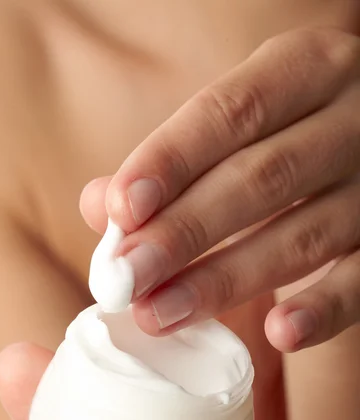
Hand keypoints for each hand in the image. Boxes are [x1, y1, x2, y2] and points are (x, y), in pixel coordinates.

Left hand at [81, 27, 359, 351]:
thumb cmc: (288, 132)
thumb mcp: (242, 123)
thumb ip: (175, 161)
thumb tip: (101, 205)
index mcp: (304, 70)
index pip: (230, 113)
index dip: (172, 161)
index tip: (121, 210)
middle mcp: (352, 119)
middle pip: (262, 178)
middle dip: (186, 232)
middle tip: (127, 278)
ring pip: (303, 236)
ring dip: (225, 280)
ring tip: (160, 313)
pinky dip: (323, 309)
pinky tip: (278, 332)